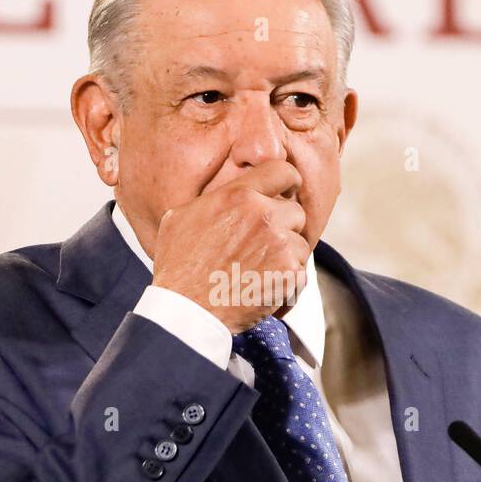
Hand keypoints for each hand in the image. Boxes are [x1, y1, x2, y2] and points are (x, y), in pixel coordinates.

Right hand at [151, 161, 310, 333]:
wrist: (188, 310)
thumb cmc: (178, 266)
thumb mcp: (180, 217)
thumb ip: (211, 198)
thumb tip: (223, 194)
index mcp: (239, 196)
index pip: (283, 170)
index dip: (288, 180)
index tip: (287, 191)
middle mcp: (264, 216)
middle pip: (296, 211)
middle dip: (284, 226)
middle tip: (263, 245)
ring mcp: (280, 246)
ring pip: (301, 244)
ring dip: (287, 256)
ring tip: (259, 270)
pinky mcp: (289, 275)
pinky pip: (302, 273)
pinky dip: (288, 282)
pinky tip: (264, 287)